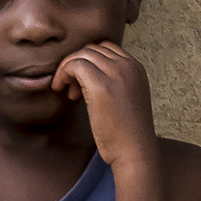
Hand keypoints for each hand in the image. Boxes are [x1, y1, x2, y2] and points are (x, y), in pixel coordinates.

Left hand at [52, 42, 159, 173]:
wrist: (135, 151)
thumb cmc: (128, 133)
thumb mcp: (127, 99)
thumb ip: (115, 82)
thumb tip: (88, 76)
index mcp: (136, 68)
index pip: (106, 49)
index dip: (90, 63)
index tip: (84, 84)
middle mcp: (128, 65)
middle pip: (92, 50)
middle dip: (79, 66)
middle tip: (73, 91)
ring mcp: (115, 73)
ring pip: (82, 55)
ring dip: (69, 70)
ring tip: (70, 94)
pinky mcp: (100, 84)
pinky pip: (74, 64)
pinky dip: (64, 74)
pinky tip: (64, 92)